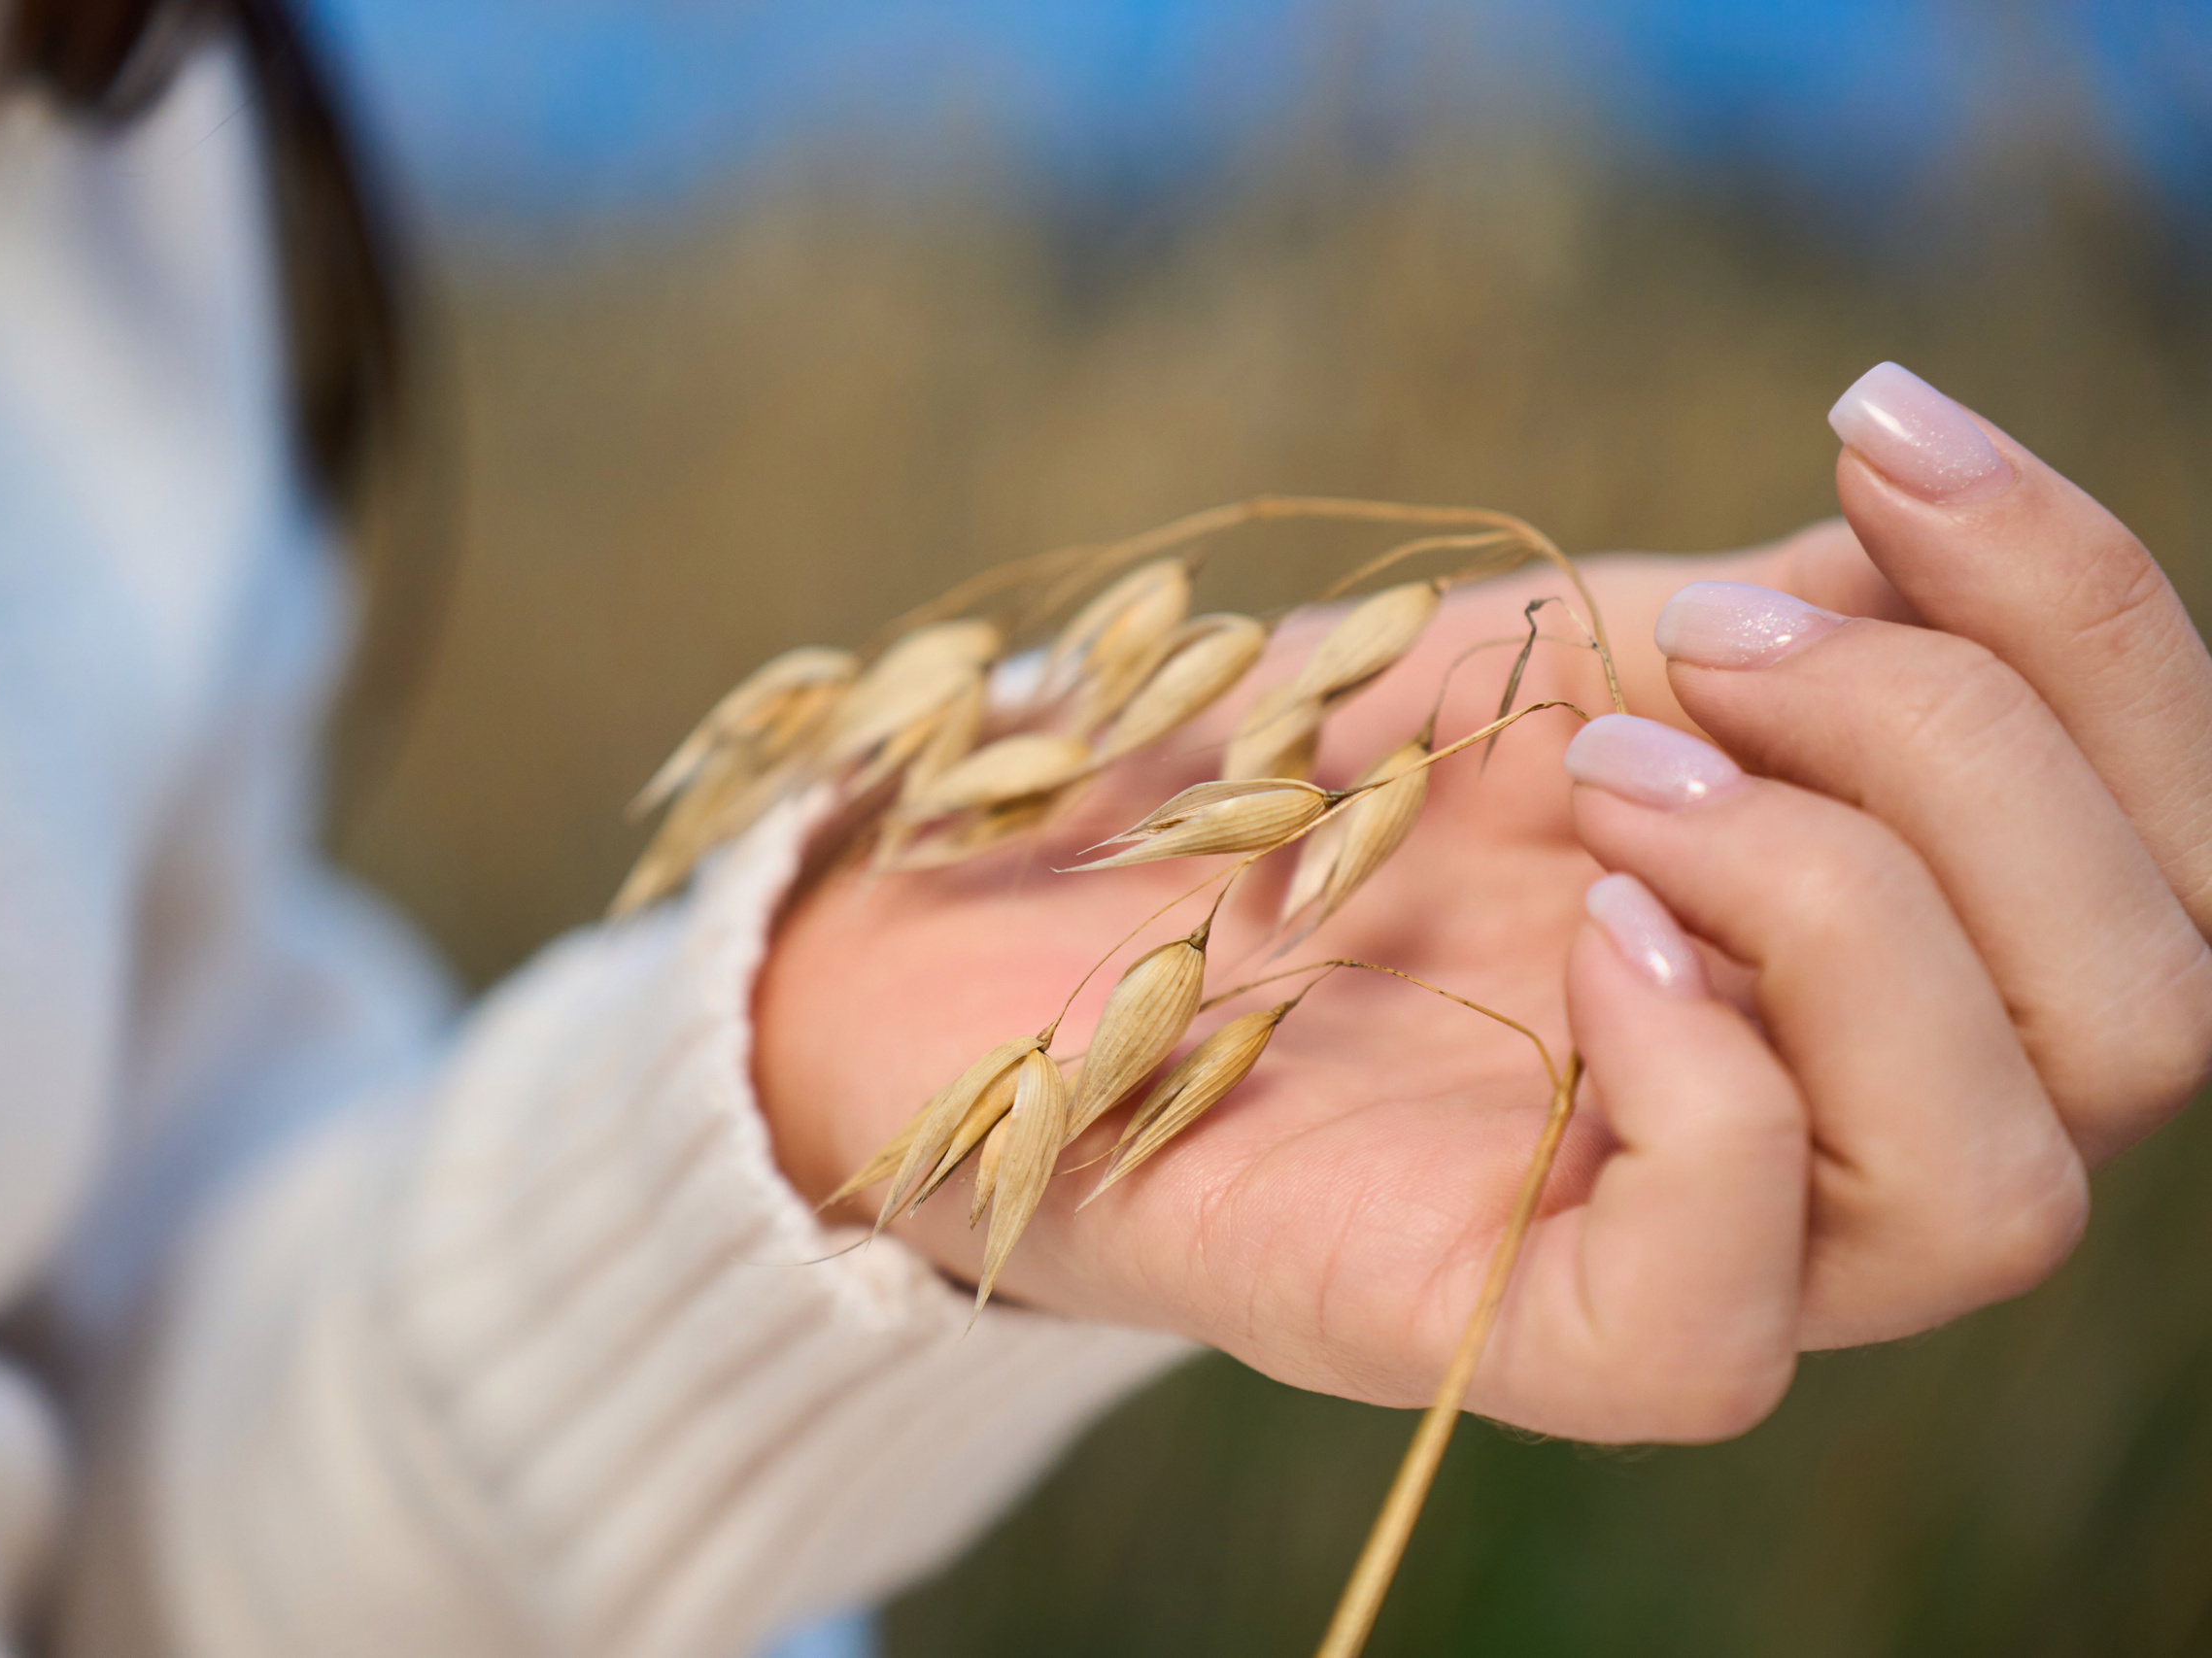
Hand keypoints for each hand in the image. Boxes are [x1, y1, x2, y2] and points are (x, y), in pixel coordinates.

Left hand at [751, 361, 2211, 1442]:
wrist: (1035, 908)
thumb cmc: (1323, 786)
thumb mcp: (1585, 658)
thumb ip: (1806, 634)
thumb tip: (1944, 553)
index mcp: (1914, 955)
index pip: (2169, 839)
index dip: (2083, 612)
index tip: (1870, 427)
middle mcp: (1852, 1126)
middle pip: (2142, 1013)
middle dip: (1952, 757)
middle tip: (1699, 651)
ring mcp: (1699, 1255)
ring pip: (1994, 1187)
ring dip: (1836, 907)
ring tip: (1607, 783)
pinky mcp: (1513, 1337)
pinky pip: (1726, 1319)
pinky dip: (1702, 1092)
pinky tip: (1585, 940)